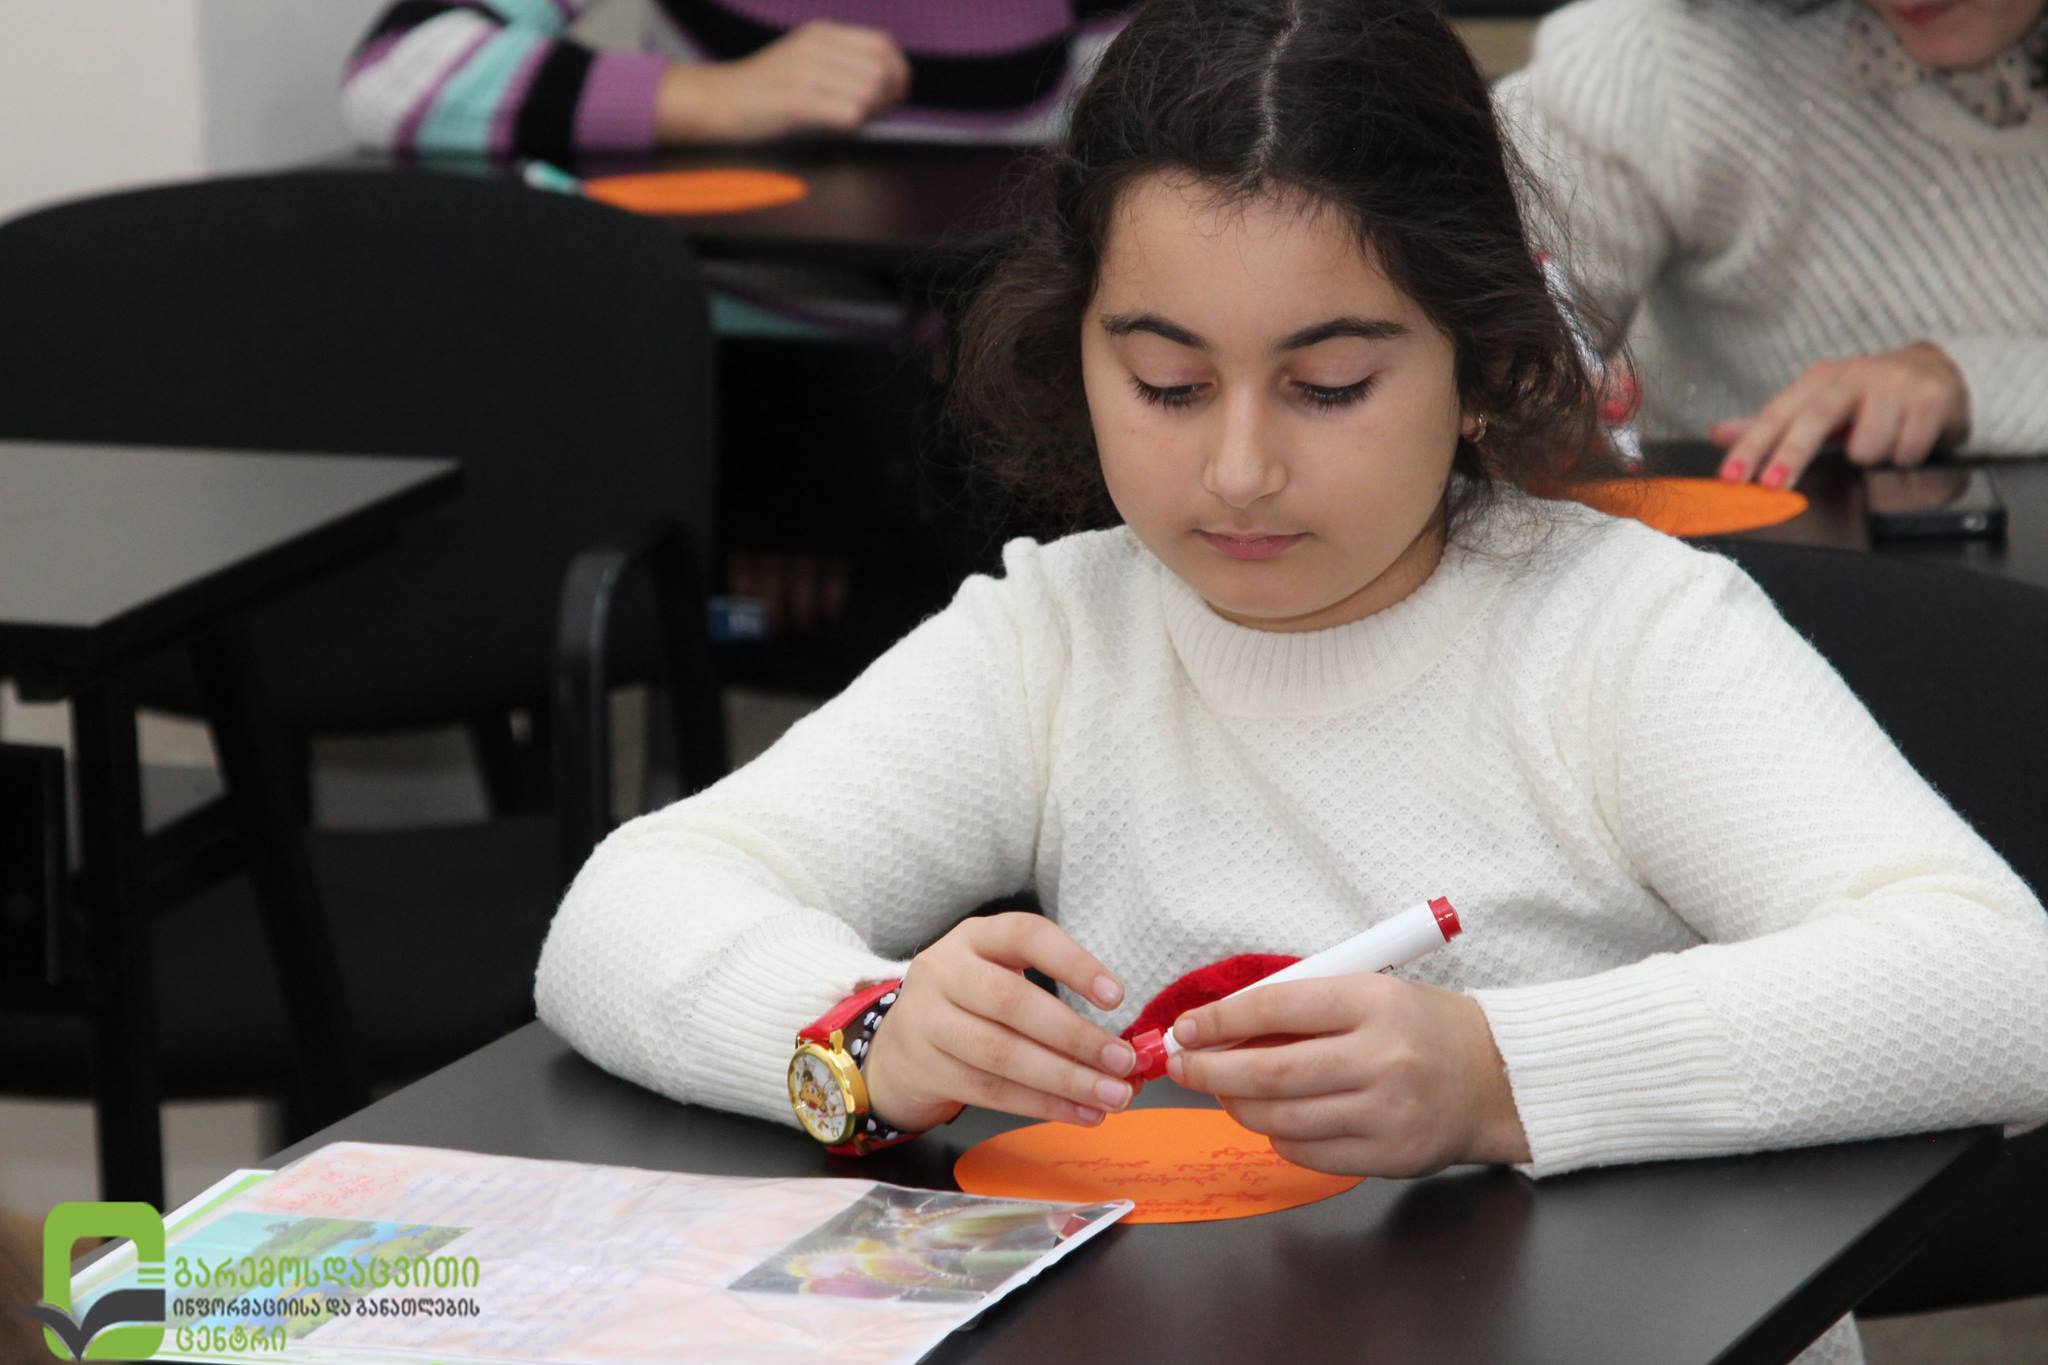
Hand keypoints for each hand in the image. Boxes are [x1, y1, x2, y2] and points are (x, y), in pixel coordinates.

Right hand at [655, 21, 910, 142]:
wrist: (718, 100)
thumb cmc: (766, 88)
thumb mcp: (805, 59)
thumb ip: (842, 62)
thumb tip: (889, 81)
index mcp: (822, 34)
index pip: (883, 45)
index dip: (898, 72)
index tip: (894, 94)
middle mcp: (816, 47)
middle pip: (881, 71)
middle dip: (887, 98)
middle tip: (872, 114)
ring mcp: (804, 72)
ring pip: (868, 93)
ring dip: (869, 114)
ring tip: (849, 120)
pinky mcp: (795, 101)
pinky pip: (848, 113)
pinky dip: (852, 125)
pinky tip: (836, 127)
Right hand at [860, 913, 1138, 1133]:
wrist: (897, 1052)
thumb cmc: (968, 1009)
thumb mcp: (998, 979)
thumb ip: (1052, 998)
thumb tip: (1124, 1044)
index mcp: (975, 937)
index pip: (1026, 935)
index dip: (1073, 963)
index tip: (1116, 997)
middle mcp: (944, 971)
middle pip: (1012, 1002)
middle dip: (1075, 1036)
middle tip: (1123, 1062)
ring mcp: (927, 1021)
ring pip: (1002, 1054)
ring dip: (1065, 1079)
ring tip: (1112, 1096)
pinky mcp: (925, 1068)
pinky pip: (990, 1091)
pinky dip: (1042, 1105)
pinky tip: (1080, 1113)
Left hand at [1166, 975, 1528, 1176]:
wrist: (1495, 1077)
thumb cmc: (1422, 1026)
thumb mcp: (1372, 991)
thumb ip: (1305, 1007)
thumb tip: (1223, 1027)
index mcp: (1374, 1001)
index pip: (1276, 1006)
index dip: (1220, 1019)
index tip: (1187, 1028)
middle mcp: (1381, 1058)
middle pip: (1270, 1070)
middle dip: (1211, 1070)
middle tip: (1182, 1067)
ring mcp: (1386, 1112)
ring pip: (1283, 1117)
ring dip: (1238, 1107)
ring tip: (1224, 1094)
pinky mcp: (1390, 1156)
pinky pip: (1309, 1153)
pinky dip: (1277, 1137)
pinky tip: (1270, 1121)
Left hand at [1710, 343, 1969, 488]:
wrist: (1934, 368)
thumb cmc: (1865, 396)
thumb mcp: (1816, 405)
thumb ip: (1772, 425)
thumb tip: (1719, 434)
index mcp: (1818, 380)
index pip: (1777, 414)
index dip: (1752, 446)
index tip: (1732, 477)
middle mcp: (1853, 376)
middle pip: (1815, 419)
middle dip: (1792, 454)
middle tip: (1774, 485)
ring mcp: (1894, 385)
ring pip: (1868, 448)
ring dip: (1873, 459)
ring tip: (1882, 445)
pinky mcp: (1931, 398)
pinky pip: (1907, 451)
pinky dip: (1906, 457)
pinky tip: (1910, 440)